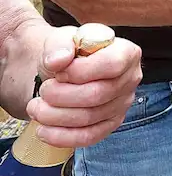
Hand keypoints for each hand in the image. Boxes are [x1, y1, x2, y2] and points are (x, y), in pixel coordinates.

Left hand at [23, 24, 141, 147]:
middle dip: (60, 96)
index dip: (80, 71)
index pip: (111, 65)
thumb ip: (59, 44)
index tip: (58, 72)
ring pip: (89, 118)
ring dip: (54, 116)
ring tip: (36, 107)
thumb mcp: (62, 38)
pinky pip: (89, 137)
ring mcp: (122, 104)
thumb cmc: (68, 53)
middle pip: (97, 95)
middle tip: (42, 91)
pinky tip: (43, 130)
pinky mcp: (110, 124)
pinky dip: (61, 137)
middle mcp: (130, 80)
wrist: (63, 71)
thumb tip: (58, 61)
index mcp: (127, 53)